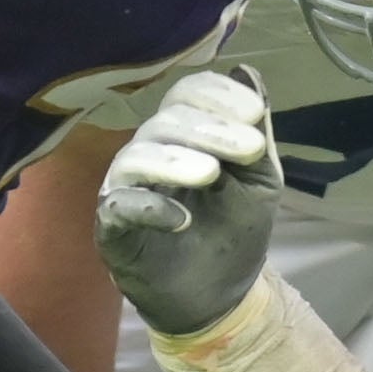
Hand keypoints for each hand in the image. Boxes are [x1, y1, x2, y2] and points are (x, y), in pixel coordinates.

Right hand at [96, 69, 279, 336]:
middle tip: (250, 147)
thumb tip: (249, 75)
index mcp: (183, 134)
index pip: (186, 95)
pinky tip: (182, 217)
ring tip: (212, 174)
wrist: (218, 296)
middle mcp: (148, 152)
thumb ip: (256, 134)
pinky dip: (150, 207)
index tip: (255, 114)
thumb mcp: (259, 181)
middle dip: (212, 130)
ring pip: (137, 158)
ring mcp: (126, 188)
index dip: (218, 97)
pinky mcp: (112, 228)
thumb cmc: (234, 232)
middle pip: (166, 122)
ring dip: (177, 161)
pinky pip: (120, 207)